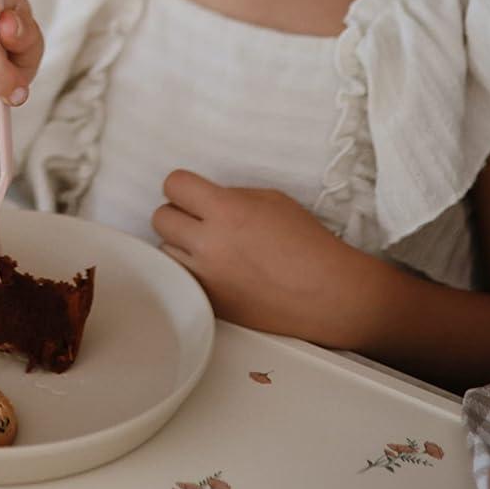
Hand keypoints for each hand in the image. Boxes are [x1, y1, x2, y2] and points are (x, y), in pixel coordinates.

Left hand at [151, 171, 375, 345]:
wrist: (329, 294)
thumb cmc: (307, 243)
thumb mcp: (270, 200)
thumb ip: (231, 196)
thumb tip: (204, 199)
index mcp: (226, 210)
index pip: (173, 184)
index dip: (183, 186)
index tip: (193, 194)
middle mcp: (209, 243)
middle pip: (160, 217)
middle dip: (179, 214)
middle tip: (200, 220)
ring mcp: (207, 277)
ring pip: (165, 250)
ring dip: (181, 245)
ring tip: (208, 248)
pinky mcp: (210, 304)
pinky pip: (181, 280)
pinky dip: (191, 272)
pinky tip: (213, 270)